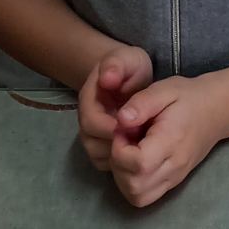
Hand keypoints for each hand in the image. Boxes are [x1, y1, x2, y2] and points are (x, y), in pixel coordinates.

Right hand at [78, 45, 152, 171]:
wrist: (131, 81)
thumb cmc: (131, 69)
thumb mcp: (127, 60)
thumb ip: (116, 65)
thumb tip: (107, 79)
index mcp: (88, 101)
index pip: (91, 123)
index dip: (111, 128)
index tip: (133, 126)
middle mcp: (86, 124)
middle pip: (94, 146)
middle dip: (119, 145)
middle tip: (141, 140)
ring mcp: (93, 141)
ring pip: (102, 160)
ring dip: (123, 158)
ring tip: (142, 146)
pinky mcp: (104, 155)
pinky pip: (111, 168)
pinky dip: (126, 165)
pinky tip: (141, 154)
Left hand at [111, 74, 224, 206]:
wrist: (214, 111)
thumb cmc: (188, 98)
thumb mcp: (163, 90)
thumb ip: (141, 103)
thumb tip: (121, 120)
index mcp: (171, 142)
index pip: (139, 164)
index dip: (120, 150)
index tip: (122, 132)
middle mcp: (173, 167)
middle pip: (135, 186)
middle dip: (118, 166)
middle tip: (122, 143)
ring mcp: (173, 179)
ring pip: (137, 197)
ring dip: (123, 178)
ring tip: (127, 154)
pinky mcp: (170, 183)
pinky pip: (144, 197)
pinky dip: (131, 185)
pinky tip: (133, 164)